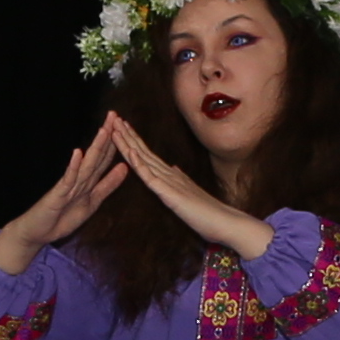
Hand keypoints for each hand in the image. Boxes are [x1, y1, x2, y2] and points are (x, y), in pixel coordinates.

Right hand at [0, 124, 132, 277]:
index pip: (104, 158)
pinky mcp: (57, 194)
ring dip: (95, 147)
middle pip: (96, 155)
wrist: (36, 232)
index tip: (125, 125)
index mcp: (89, 181)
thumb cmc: (62, 217)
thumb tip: (124, 168)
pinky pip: (67, 180)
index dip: (115, 143)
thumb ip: (107, 185)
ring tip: (104, 130)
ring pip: (85, 164)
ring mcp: (68, 186)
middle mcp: (79, 179)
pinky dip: (73, 167)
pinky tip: (78, 153)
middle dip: (106, 136)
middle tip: (114, 115)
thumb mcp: (92, 202)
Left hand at [100, 111, 277, 264]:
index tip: (121, 127)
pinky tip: (131, 154)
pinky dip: (140, 165)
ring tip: (117, 128)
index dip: (133, 140)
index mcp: (170, 175)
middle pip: (143, 151)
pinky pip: (152, 178)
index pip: (147, 155)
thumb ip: (179, 180)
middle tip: (113, 117)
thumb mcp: (188, 194)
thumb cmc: (208, 213)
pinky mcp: (171, 195)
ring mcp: (170, 182)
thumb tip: (173, 168)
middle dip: (127, 135)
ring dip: (129, 143)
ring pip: (144, 160)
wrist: (225, 222)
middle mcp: (169, 174)